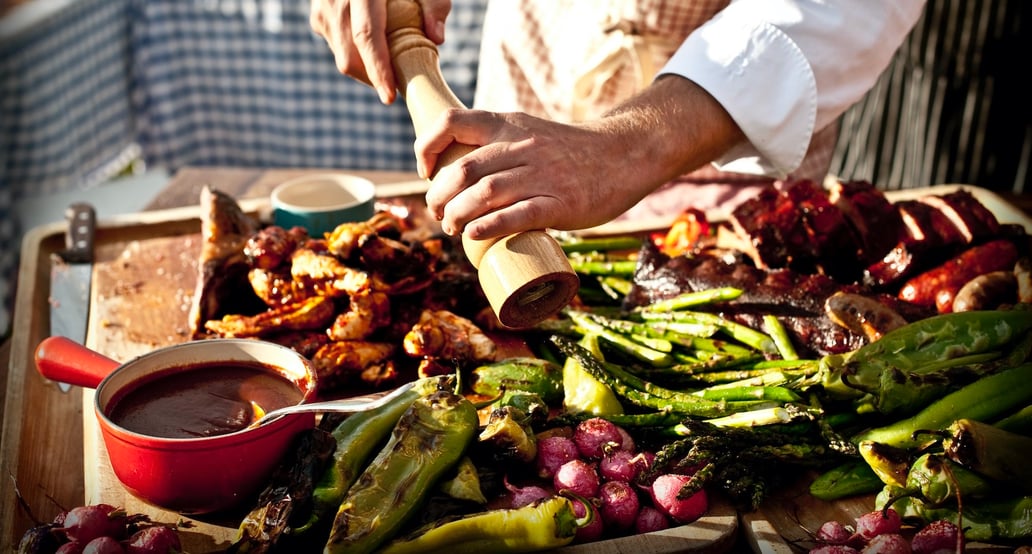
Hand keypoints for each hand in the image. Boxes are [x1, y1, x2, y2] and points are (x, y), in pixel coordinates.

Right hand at [309, 0, 451, 103]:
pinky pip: (338, 49)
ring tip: (389, 58)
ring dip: (366, 69)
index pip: (366, 36)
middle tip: (398, 85)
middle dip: (374, 79)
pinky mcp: (318, 18)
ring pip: (342, 57)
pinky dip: (358, 56)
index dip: (378, 69)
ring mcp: (322, 9)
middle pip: (350, 56)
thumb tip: (437, 39)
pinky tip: (374, 46)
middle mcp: (336, 0)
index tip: (389, 97)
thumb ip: (435, 5)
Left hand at [417, 76, 744, 238]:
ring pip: (484, 193)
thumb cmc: (571, 151)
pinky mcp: (560, 203)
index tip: (425, 170)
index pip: (453, 122)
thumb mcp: (530, 133)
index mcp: (509, 126)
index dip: (427, 146)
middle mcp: (521, 147)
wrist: (625, 154)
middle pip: (462, 169)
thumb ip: (499, 147)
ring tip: (452, 228)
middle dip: (439, 195)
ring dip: (457, 215)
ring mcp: (541, 176)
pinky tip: (473, 235)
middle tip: (438, 212)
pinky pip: (517, 215)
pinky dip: (488, 226)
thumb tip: (458, 178)